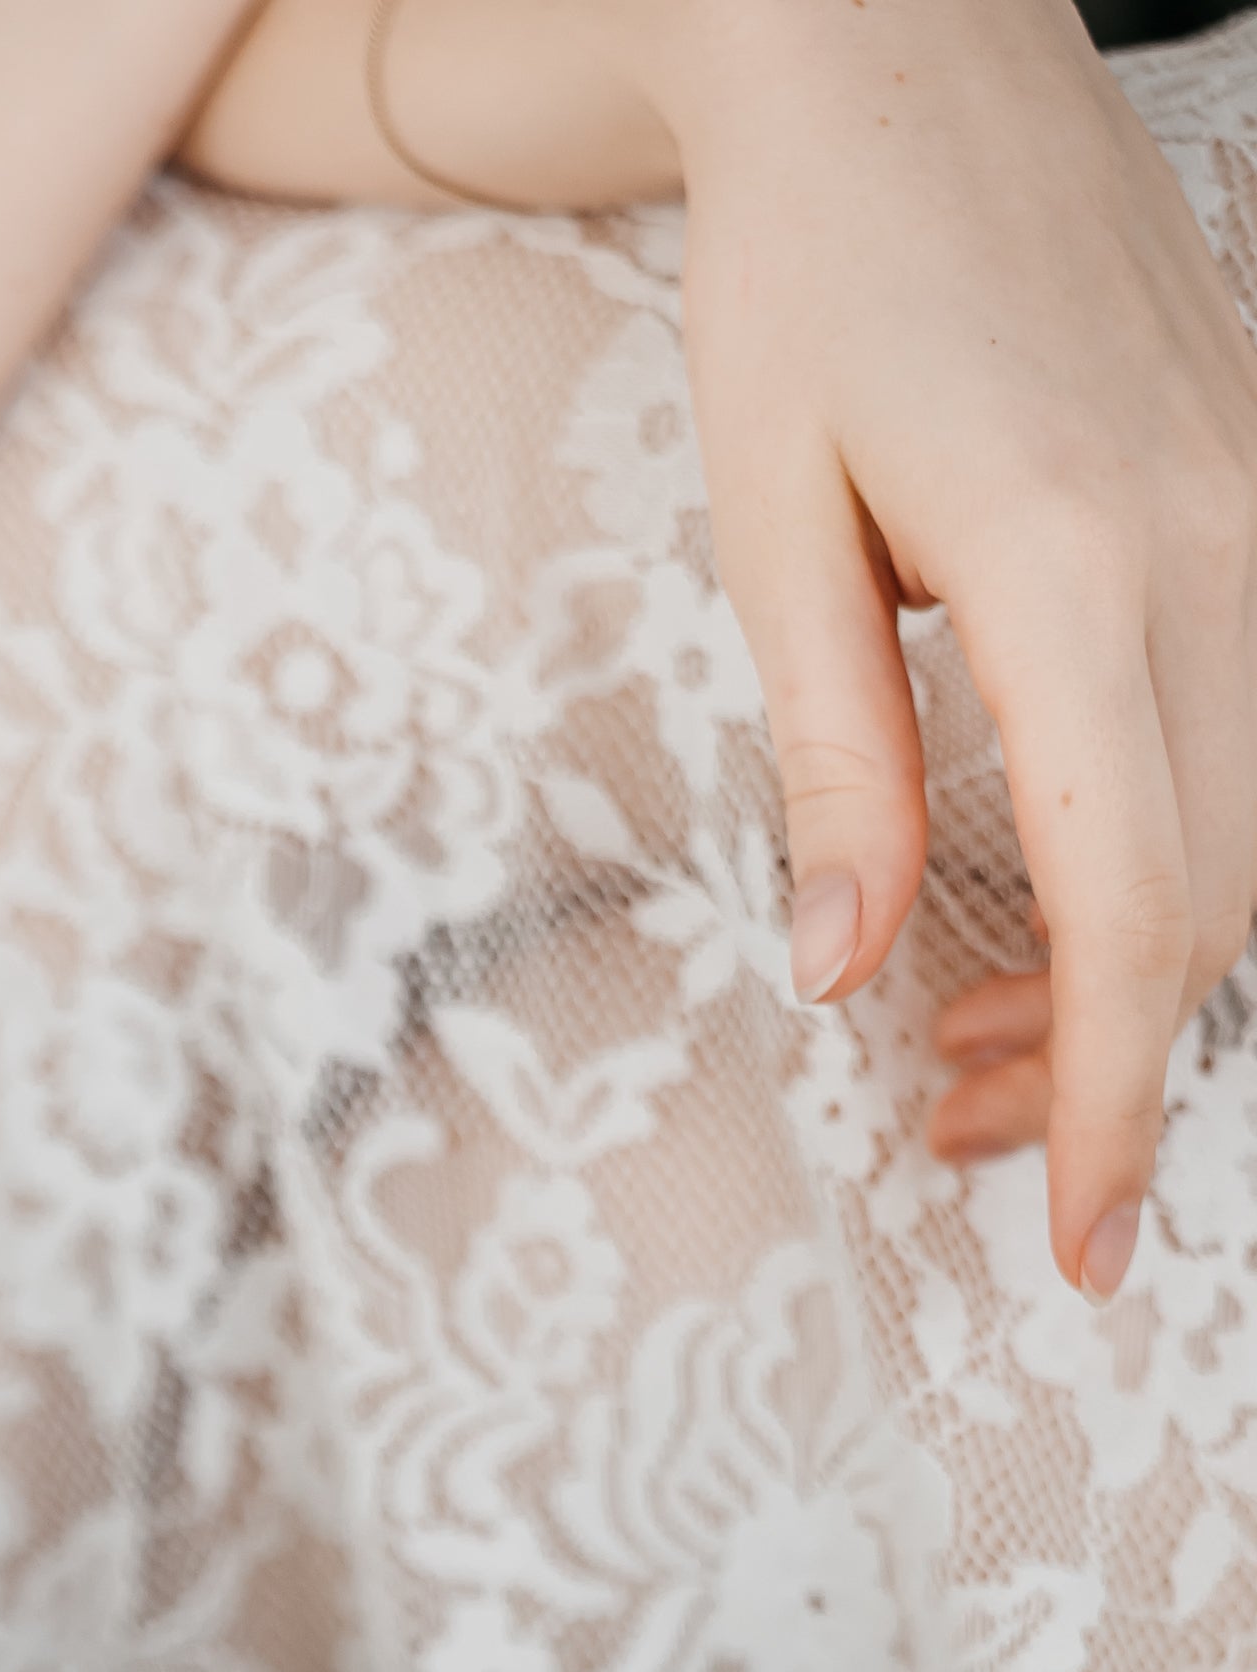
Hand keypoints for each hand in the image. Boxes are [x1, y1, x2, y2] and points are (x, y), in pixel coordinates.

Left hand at [658, 0, 1256, 1297]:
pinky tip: (1037, 908)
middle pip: (1217, 900)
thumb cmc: (808, 282)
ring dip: (1129, 977)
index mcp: (1074, 565)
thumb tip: (843, 971)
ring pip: (1252, 833)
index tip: (1077, 1246)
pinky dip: (1168, 860)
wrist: (903, 55)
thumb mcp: (769, 527)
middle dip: (1095, 1063)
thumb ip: (830, 759)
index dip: (1104, 1100)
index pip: (1134, 907)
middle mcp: (1212, 544)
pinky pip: (1251, 732)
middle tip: (943, 1144)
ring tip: (957, 1053)